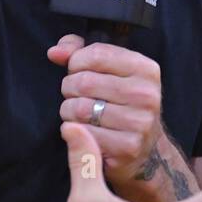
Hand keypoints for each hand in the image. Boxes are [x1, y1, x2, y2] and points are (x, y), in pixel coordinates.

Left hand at [48, 34, 163, 188]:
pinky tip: (84, 130)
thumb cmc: (120, 102)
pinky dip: (75, 132)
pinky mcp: (127, 147)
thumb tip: (55, 52)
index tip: (78, 71)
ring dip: (69, 111)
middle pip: (84, 82)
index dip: (76, 62)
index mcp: (146, 69)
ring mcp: (139, 122)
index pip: (96, 54)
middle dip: (70, 88)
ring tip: (78, 112)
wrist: (145, 148)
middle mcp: (146, 94)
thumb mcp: (109, 70)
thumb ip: (79, 52)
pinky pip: (83, 133)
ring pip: (80, 108)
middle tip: (75, 95)